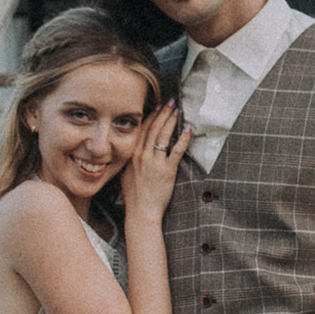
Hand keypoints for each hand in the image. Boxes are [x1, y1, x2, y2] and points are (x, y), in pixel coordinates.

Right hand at [122, 97, 189, 219]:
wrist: (141, 211)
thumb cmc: (134, 196)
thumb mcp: (126, 174)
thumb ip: (131, 160)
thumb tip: (135, 151)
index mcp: (132, 155)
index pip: (141, 130)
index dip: (150, 116)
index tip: (157, 106)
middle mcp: (142, 155)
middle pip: (153, 128)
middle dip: (163, 113)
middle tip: (170, 102)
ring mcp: (154, 162)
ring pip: (163, 136)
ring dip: (171, 121)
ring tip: (178, 110)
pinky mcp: (167, 170)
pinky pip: (176, 150)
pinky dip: (183, 139)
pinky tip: (188, 130)